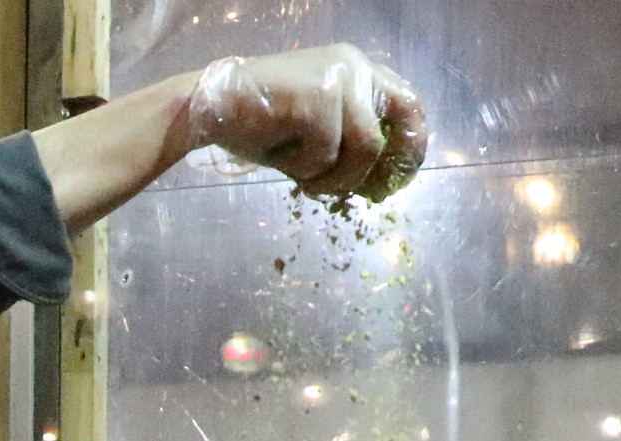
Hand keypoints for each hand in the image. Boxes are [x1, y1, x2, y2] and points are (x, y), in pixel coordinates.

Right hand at [180, 45, 427, 199]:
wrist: (208, 108)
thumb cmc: (258, 125)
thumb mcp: (314, 135)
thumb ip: (348, 147)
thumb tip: (379, 185)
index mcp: (356, 69)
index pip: (408, 103)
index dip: (411, 145)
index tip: (396, 181)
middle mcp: (354, 65)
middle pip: (402, 118)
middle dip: (390, 163)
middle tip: (372, 194)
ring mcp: (338, 78)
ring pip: (366, 148)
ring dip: (337, 178)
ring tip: (305, 181)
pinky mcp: (317, 97)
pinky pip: (328, 154)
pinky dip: (306, 170)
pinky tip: (280, 158)